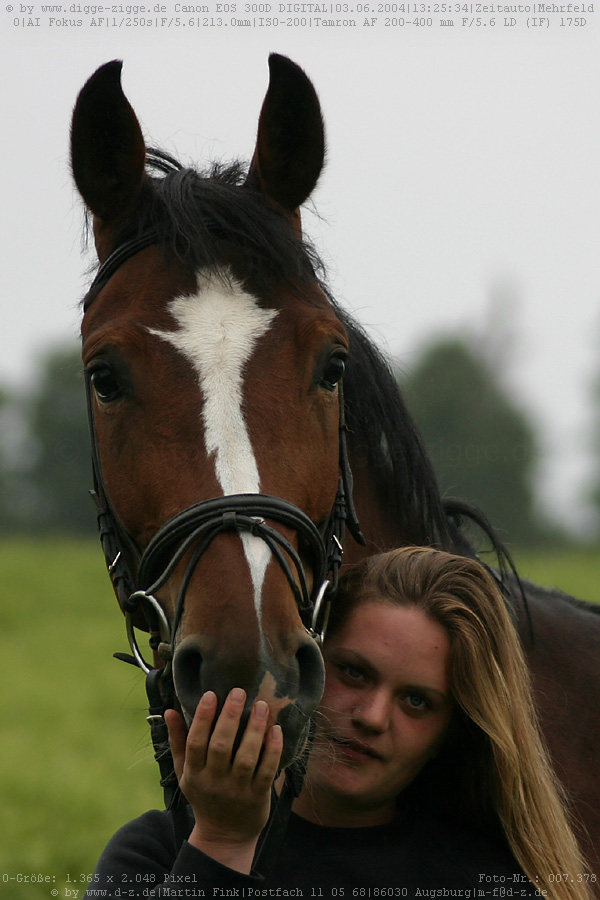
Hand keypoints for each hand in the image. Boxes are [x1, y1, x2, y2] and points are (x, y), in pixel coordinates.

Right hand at [166, 688, 282, 872]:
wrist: (225, 835)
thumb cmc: (204, 795)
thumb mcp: (185, 772)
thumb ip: (178, 741)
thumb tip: (169, 711)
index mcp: (194, 773)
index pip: (196, 743)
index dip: (203, 718)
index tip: (211, 694)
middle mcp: (214, 781)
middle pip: (221, 747)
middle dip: (230, 717)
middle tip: (239, 691)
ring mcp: (237, 790)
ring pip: (246, 757)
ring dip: (254, 730)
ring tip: (261, 705)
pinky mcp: (258, 796)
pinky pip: (266, 771)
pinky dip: (272, 750)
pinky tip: (276, 729)